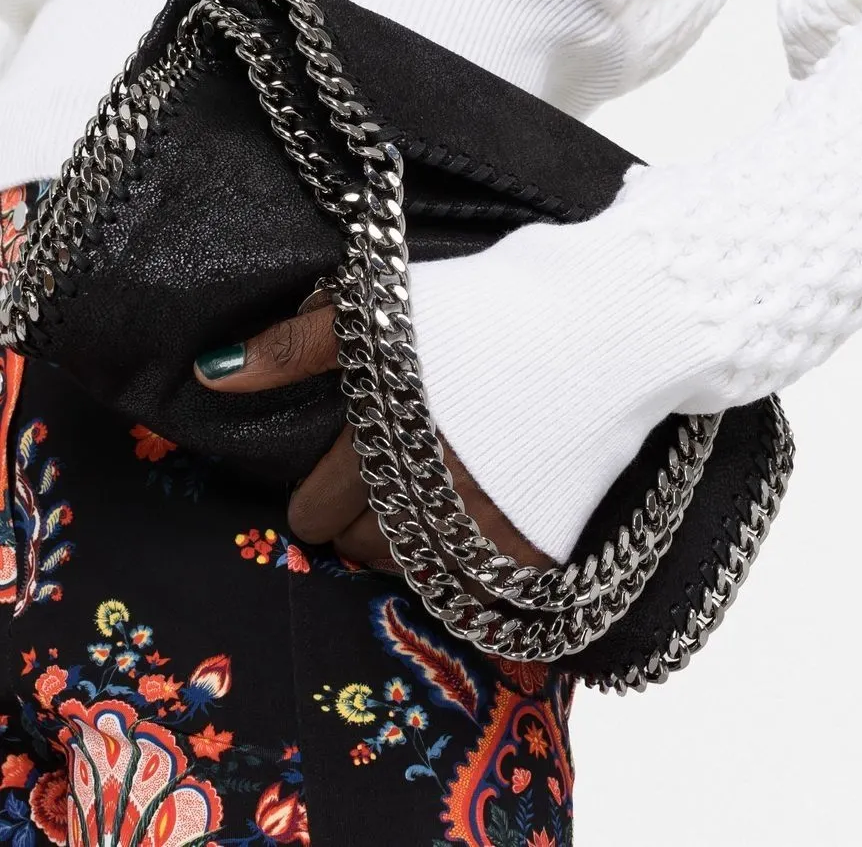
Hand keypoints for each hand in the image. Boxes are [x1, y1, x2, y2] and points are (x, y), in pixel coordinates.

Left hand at [194, 306, 554, 573]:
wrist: (611, 320)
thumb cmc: (493, 302)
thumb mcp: (385, 306)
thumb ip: (294, 345)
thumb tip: (209, 376)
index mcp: (380, 435)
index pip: (314, 509)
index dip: (318, 493)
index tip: (339, 473)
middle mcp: (423, 493)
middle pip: (359, 548)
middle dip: (357, 522)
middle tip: (380, 490)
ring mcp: (483, 530)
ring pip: (411, 578)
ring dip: (407, 553)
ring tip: (422, 514)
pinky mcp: (538, 551)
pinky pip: (474, 602)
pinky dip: (462, 580)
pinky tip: (467, 546)